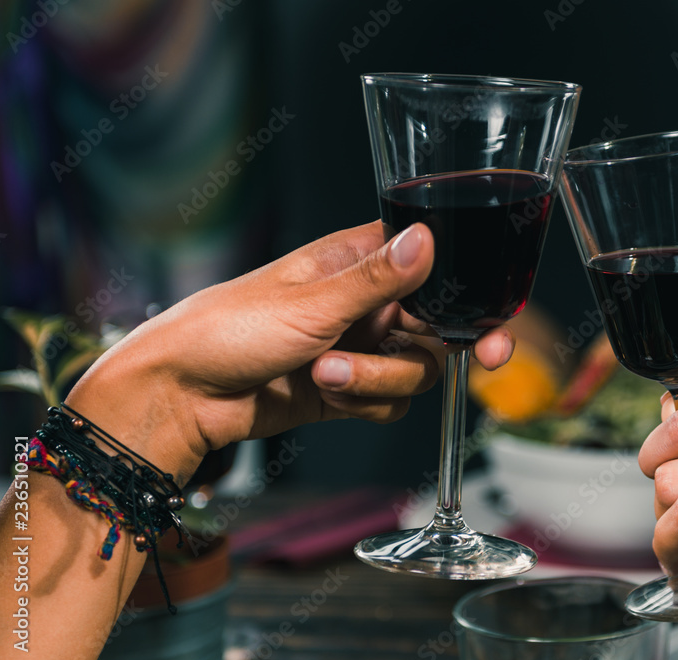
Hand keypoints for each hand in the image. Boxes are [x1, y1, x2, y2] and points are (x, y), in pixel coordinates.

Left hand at [65, 221, 513, 481]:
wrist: (183, 396)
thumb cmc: (230, 330)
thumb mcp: (311, 302)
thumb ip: (379, 278)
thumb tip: (428, 237)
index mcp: (360, 262)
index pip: (436, 270)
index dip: (472, 299)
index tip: (494, 330)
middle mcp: (367, 303)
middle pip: (438, 329)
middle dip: (431, 350)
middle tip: (480, 360)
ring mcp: (360, 347)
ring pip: (416, 370)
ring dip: (379, 379)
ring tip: (327, 374)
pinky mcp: (349, 388)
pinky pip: (390, 402)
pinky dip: (367, 403)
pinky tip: (327, 394)